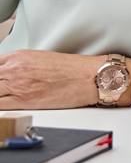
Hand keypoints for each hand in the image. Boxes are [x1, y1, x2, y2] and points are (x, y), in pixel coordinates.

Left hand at [0, 50, 130, 108]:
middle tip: (4, 91)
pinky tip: (6, 107)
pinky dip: (0, 107)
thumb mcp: (40, 59)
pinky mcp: (23, 100)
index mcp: (18, 56)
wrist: (90, 77)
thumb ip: (19, 66)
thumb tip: (7, 77)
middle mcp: (14, 68)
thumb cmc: (72, 69)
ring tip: (6, 98)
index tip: (0, 82)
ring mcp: (17, 84)